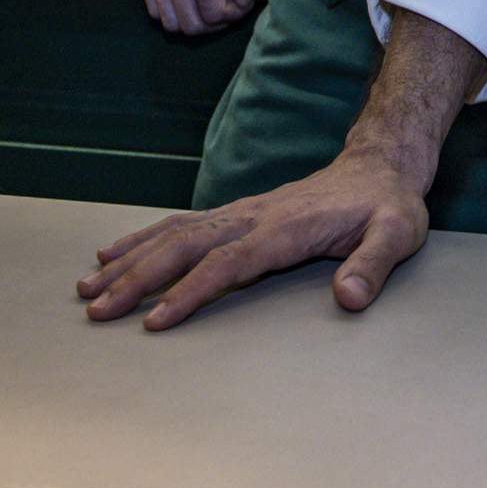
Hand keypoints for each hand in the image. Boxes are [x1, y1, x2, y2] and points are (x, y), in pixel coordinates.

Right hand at [77, 143, 432, 329]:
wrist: (379, 168)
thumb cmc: (388, 208)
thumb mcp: (397, 234)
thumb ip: (374, 265)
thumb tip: (350, 298)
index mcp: (286, 228)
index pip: (230, 262)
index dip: (192, 291)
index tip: (155, 320)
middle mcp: (254, 217)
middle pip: (186, 247)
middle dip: (139, 279)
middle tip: (97, 311)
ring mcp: (241, 213)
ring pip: (174, 234)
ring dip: (131, 260)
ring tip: (88, 288)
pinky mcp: (237, 214)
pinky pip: (181, 225)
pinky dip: (143, 240)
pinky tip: (114, 256)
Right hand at [137, 0, 267, 33]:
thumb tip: (242, 2)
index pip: (215, 15)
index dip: (234, 14)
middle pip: (192, 26)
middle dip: (215, 23)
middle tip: (227, 6)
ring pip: (172, 25)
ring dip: (194, 21)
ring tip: (209, 4)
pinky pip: (156, 13)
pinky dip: (175, 13)